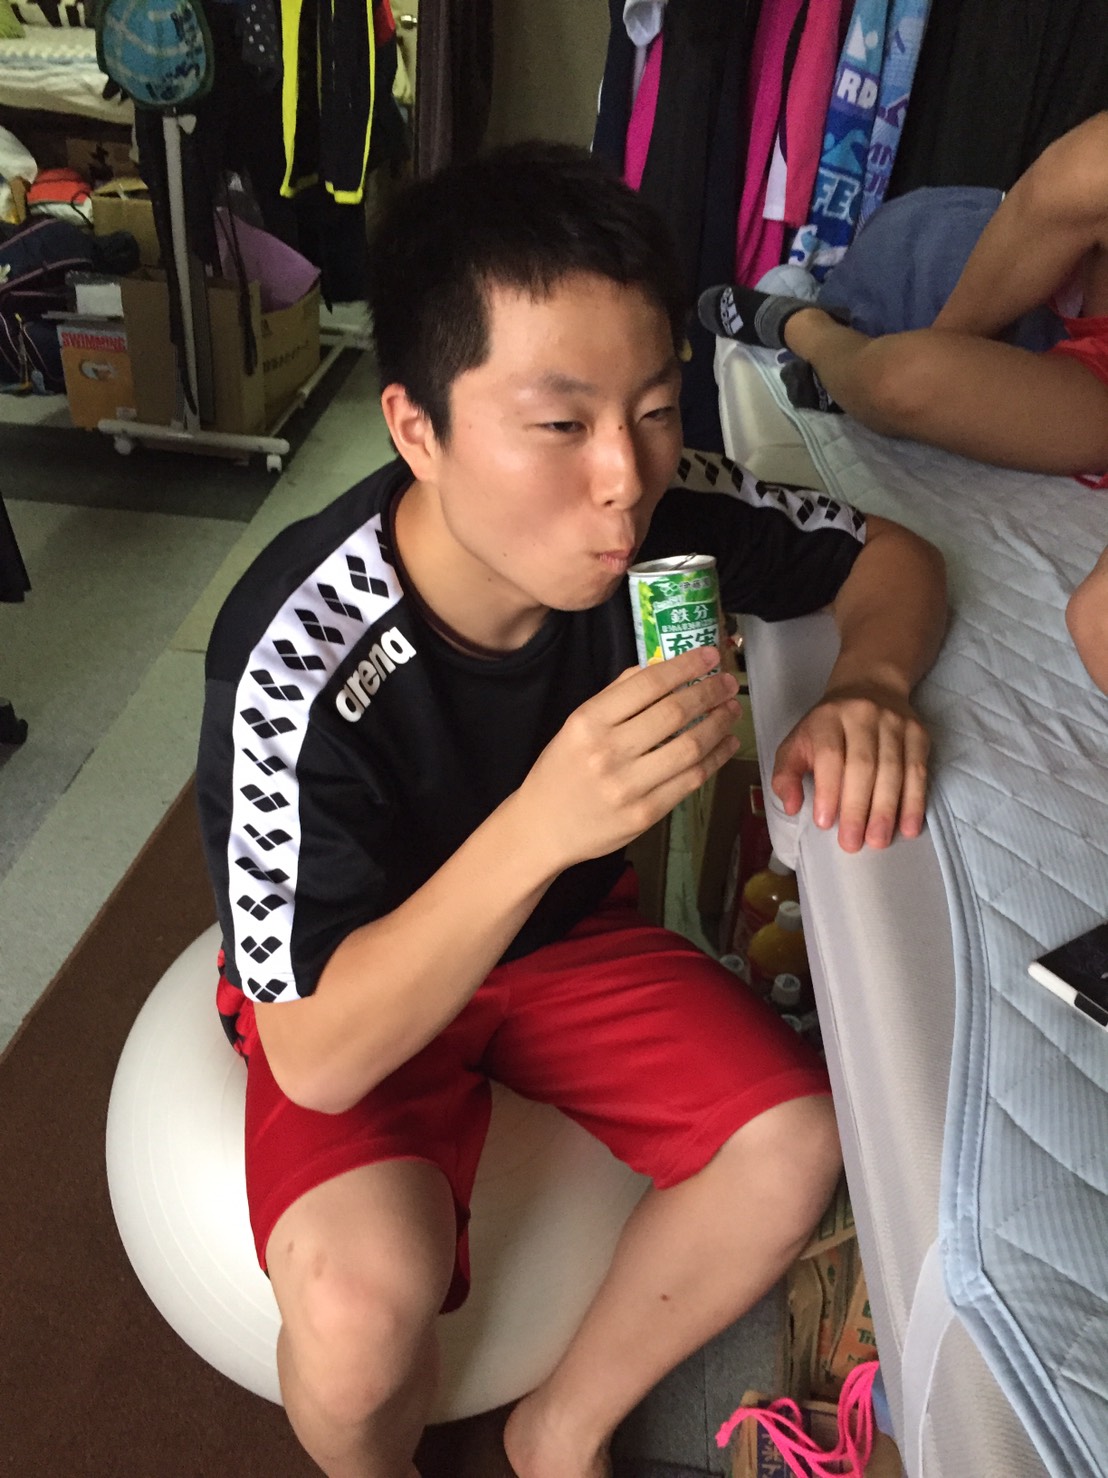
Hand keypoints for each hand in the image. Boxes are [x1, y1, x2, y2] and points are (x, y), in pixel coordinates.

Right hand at [521, 646, 741, 870]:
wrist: (545, 827)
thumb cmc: (562, 770)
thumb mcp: (577, 725)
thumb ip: (616, 695)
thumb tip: (661, 667)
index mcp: (588, 722)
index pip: (648, 684)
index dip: (685, 666)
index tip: (710, 656)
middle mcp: (608, 752)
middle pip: (674, 713)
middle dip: (709, 692)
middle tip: (729, 682)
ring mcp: (628, 786)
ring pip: (690, 747)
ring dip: (719, 724)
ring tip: (732, 709)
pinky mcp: (646, 814)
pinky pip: (691, 780)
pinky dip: (716, 758)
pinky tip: (726, 743)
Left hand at [770, 682, 929, 852]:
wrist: (869, 687)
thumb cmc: (826, 729)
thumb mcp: (796, 744)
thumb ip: (786, 775)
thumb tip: (792, 807)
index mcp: (827, 718)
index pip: (830, 755)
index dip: (828, 790)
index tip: (825, 824)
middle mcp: (862, 715)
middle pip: (863, 765)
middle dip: (858, 808)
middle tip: (853, 843)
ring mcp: (894, 722)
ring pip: (893, 769)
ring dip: (886, 809)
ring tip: (878, 841)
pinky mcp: (918, 733)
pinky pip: (918, 770)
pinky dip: (914, 801)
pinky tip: (908, 827)